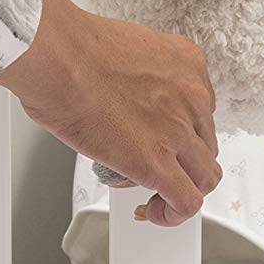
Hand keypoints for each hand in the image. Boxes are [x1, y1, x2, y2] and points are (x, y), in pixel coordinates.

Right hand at [0, 0, 220, 226]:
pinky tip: (156, 211)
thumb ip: (138, 82)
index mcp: (185, 64)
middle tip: (162, 167)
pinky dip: (175, 213)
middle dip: (185, 160)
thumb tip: (121, 104)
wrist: (57, 57)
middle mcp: (191, 96)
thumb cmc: (71, 49)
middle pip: (206, 143)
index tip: (168, 140)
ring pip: (204, 175)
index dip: (183, 132)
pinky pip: (186, 201)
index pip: (201, 109)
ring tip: (159, 194)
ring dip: (184, 187)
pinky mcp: (158, 163)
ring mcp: (178, 131)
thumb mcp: (125, 53)